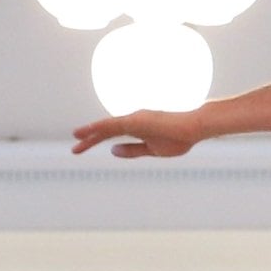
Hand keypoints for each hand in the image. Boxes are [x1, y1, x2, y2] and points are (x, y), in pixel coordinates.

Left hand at [69, 109, 201, 158]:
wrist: (196, 126)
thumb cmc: (181, 136)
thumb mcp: (152, 149)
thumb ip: (132, 150)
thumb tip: (112, 151)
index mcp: (136, 128)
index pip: (111, 135)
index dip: (95, 140)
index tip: (81, 146)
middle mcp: (133, 121)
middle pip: (105, 131)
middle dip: (89, 139)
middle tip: (74, 148)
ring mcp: (135, 119)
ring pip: (106, 127)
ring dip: (90, 134)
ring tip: (75, 138)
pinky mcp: (137, 120)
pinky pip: (113, 125)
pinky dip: (99, 128)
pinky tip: (87, 131)